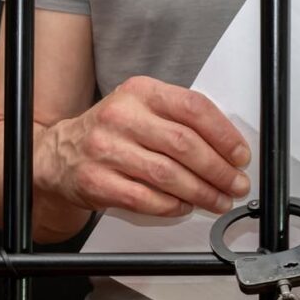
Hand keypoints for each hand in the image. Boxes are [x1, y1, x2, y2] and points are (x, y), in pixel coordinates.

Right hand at [35, 76, 250, 216]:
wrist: (58, 154)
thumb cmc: (112, 133)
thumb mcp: (143, 110)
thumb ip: (181, 121)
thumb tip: (228, 149)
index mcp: (140, 92)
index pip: (193, 108)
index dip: (224, 135)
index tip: (240, 156)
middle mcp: (122, 117)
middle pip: (185, 145)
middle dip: (219, 170)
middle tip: (236, 184)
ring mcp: (107, 149)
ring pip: (168, 175)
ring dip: (202, 192)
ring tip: (219, 200)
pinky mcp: (97, 181)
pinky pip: (146, 199)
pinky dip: (173, 206)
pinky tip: (185, 206)